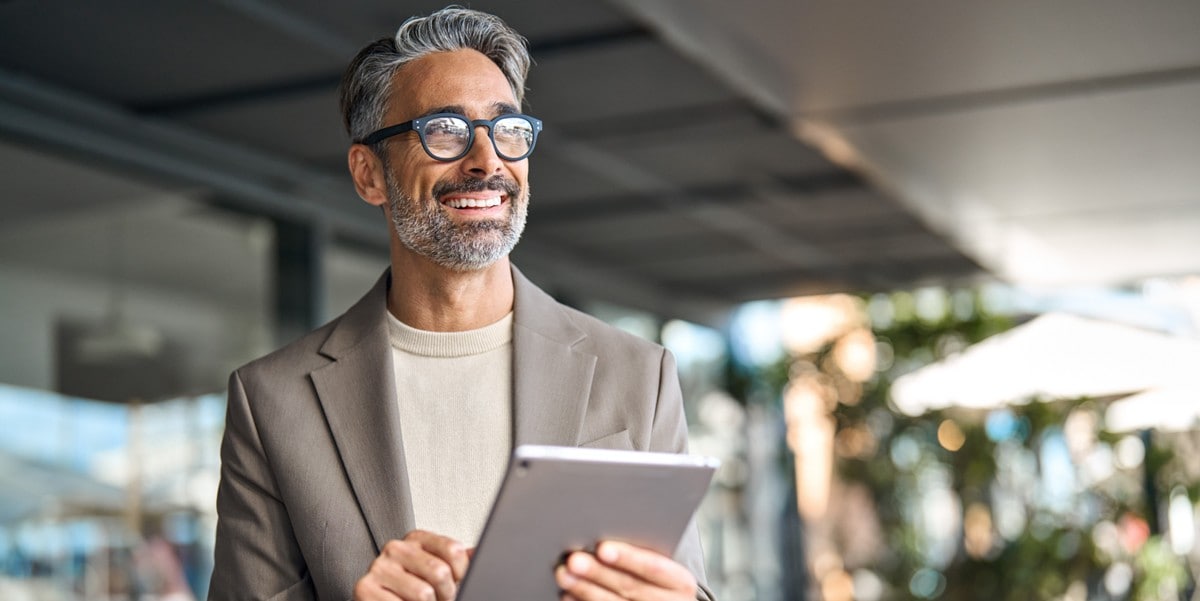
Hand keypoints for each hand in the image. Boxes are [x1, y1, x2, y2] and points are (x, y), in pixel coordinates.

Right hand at [353, 530, 470, 600]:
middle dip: (447, 595)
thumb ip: (460, 562)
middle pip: (439, 572)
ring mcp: (378, 567)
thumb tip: (483, 550)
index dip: (463, 575)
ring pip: (423, 593)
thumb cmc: (411, 594)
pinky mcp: (364, 588)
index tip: (459, 583)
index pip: (453, 550)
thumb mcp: (437, 574)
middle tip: (442, 600)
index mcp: (416, 540)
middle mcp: (395, 548)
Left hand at [555, 541, 697, 600]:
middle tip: (573, 560)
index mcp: (680, 582)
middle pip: (630, 587)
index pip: (654, 568)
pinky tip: (568, 595)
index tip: (603, 548)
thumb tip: (604, 534)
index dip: (628, 558)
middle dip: (598, 573)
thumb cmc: (661, 578)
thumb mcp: (666, 562)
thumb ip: (646, 548)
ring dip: (585, 590)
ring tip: (564, 575)